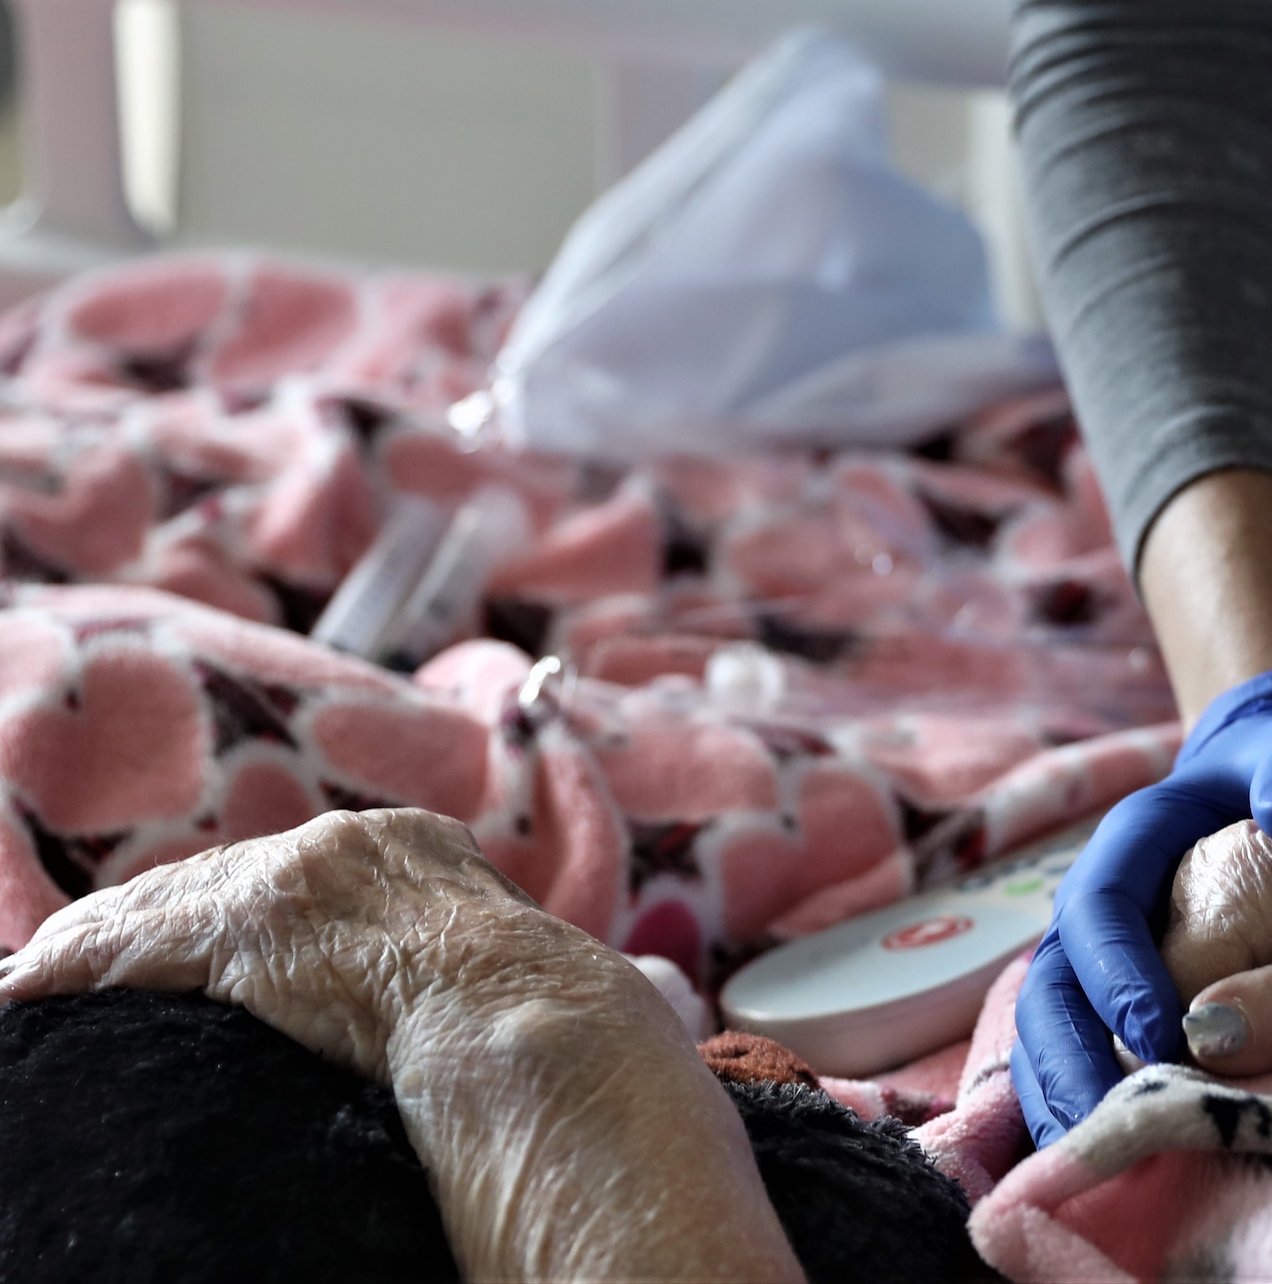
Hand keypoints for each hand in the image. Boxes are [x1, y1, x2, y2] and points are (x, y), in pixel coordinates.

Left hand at [0, 810, 801, 1282]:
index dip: (229, 914)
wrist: (565, 1050)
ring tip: (33, 986)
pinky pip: (138, 946)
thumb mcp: (547, 988)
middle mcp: (362, 846)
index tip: (189, 950)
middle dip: (143, 930)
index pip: (296, 876)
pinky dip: (73, 971)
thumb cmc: (579, 1047)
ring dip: (93, 954)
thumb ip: (505, 974)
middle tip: (72, 968)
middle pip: (219, 881)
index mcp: (430, 853)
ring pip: (167, 909)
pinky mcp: (257, 927)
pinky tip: (28, 994)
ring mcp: (308, 877)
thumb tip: (592, 996)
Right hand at [1012, 666, 1271, 1145]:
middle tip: (1103, 1123)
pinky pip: (1082, 1049)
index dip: (1117, 971)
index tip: (1156, 1033)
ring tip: (1087, 1157)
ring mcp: (1107, 952)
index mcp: (1140, 838)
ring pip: (1053, 1024)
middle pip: (1054, 978)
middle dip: (1068, 1053)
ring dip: (1060, 1091)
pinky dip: (1080, 1102)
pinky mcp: (1124, 994)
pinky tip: (1098, 1156)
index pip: (1102, 905)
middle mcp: (1105, 898)